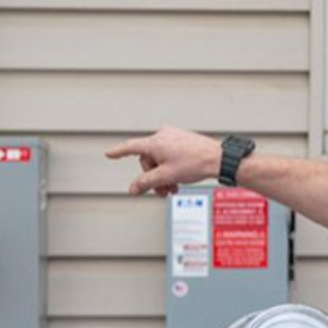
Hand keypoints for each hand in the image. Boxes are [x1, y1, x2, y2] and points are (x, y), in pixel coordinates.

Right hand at [103, 127, 221, 196]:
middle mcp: (162, 135)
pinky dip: (170, 168)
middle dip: (153, 178)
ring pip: (159, 160)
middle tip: (162, 192)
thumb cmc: (195, 163)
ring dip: (162, 176)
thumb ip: (146, 183)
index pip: (131, 147)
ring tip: (172, 189)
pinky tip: (177, 180)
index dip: (118, 152)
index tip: (108, 154)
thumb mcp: (166, 176)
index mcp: (155, 142)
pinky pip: (169, 156)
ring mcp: (173, 137)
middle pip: (148, 160)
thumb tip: (133, 189)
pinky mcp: (181, 140)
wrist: (218, 158)